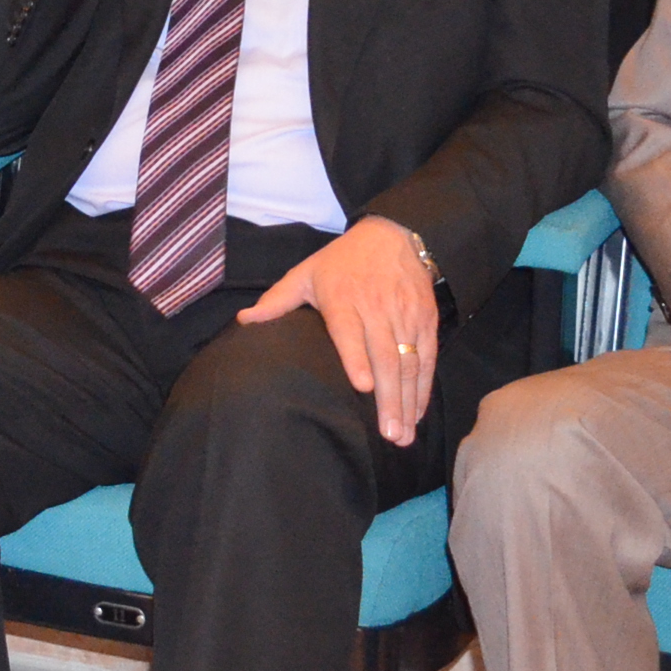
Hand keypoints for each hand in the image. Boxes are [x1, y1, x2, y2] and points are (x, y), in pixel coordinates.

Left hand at [239, 216, 440, 443]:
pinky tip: (416, 413)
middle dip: (388, 397)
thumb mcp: (306, 273)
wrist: (393, 236)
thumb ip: (277, 300)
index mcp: (343, 299)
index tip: (362, 386)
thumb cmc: (342, 261)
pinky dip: (423, 388)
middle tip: (388, 434)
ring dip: (407, 400)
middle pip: (385, 356)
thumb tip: (243, 320)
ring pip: (409, 362)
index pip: (350, 331)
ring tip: (402, 435)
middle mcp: (377, 309)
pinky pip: (427, 358)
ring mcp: (404, 316)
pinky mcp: (425, 321)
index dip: (357, 358)